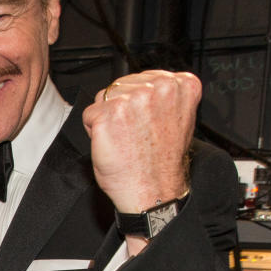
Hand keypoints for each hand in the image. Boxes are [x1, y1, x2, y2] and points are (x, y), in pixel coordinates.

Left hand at [81, 70, 199, 214]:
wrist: (153, 191)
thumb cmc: (162, 161)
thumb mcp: (177, 118)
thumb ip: (165, 96)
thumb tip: (145, 85)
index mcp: (181, 85)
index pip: (143, 78)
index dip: (138, 101)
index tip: (148, 120)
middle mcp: (158, 88)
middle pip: (121, 86)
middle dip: (121, 107)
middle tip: (136, 133)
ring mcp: (132, 100)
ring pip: (103, 98)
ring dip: (107, 118)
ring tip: (126, 138)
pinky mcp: (108, 114)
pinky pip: (89, 115)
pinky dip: (93, 130)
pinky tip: (113, 144)